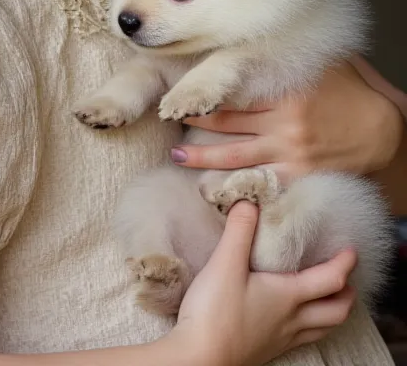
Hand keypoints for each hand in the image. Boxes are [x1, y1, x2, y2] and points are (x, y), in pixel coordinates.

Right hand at [159, 201, 355, 365]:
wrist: (198, 358)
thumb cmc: (215, 312)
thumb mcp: (225, 263)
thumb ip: (240, 230)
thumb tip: (250, 201)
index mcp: (289, 297)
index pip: (330, 280)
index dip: (345, 264)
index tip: (353, 250)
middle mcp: (292, 320)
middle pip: (336, 312)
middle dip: (347, 295)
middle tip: (347, 279)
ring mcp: (281, 339)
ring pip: (321, 329)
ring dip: (332, 313)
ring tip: (329, 299)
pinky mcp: (267, 350)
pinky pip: (302, 339)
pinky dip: (311, 326)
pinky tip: (295, 320)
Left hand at [170, 60, 403, 183]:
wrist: (386, 135)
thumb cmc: (355, 94)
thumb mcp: (328, 64)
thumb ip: (297, 51)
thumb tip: (274, 25)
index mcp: (287, 90)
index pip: (236, 90)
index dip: (205, 91)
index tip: (179, 90)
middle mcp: (284, 122)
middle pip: (228, 121)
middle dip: (195, 120)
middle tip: (167, 117)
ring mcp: (289, 152)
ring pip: (234, 154)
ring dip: (202, 156)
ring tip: (176, 155)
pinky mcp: (297, 176)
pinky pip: (258, 181)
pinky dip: (233, 183)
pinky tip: (211, 186)